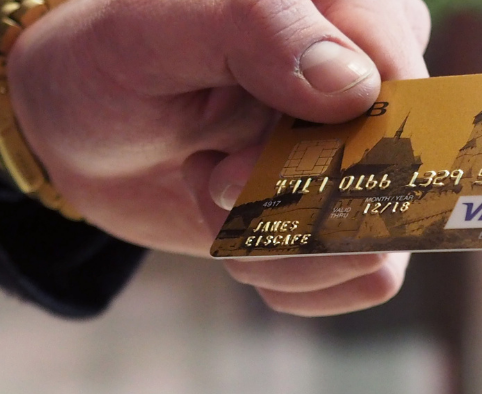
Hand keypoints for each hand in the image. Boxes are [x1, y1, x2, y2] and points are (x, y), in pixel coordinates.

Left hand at [8, 0, 428, 315]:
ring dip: (283, 246)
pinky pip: (370, 277)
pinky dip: (292, 276)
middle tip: (210, 177)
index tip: (229, 160)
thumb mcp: (150, 33)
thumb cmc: (112, 62)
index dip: (327, 145)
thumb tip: (353, 87)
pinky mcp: (356, 211)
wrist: (82, 132)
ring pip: (383, 240)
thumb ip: (252, 30)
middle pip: (396, 171)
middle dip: (289, 199)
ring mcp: (372, 147)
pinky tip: (239, 236)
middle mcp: (379, 70)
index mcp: (350, 4)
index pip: (400, 83)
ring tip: (216, 197)